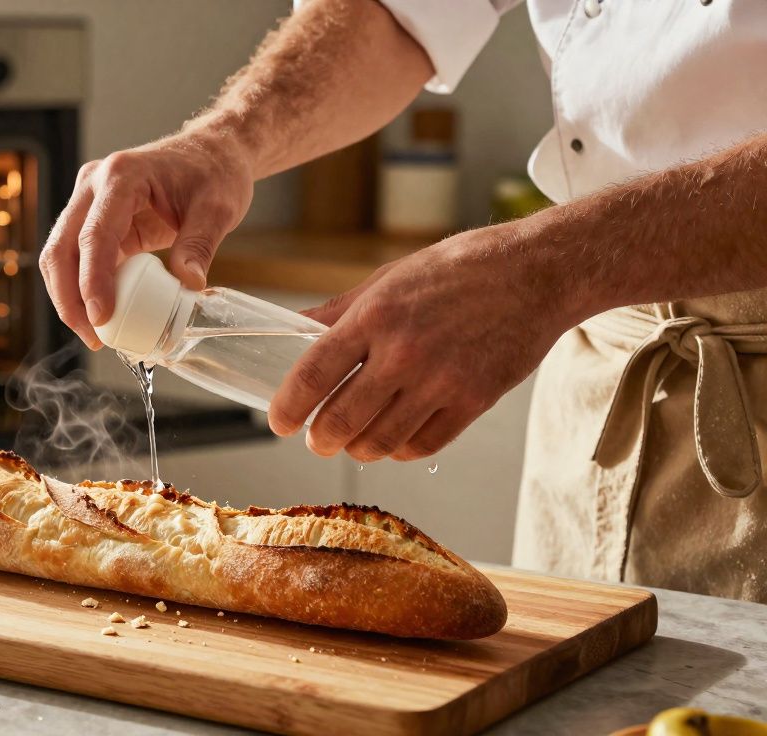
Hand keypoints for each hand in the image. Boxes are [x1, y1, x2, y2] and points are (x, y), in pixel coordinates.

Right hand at [39, 130, 254, 347]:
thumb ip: (200, 245)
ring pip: (60, 255)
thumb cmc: (214, 172)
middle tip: (92, 335)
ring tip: (95, 334)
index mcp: (121, 176)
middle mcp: (94, 186)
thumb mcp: (217, 208)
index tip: (100, 316)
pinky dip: (84, 289)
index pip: (94, 233)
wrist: (210, 153)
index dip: (92, 279)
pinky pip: (78, 259)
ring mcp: (89, 202)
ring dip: (69, 297)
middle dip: (69, 297)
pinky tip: (101, 315)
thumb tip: (188, 286)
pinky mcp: (95, 221)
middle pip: (61, 247)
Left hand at [268, 223, 582, 461]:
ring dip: (358, 449)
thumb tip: (293, 328)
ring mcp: (441, 380)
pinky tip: (393, 440)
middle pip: (341, 419)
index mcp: (376, 315)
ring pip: (380, 442)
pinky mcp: (473, 401)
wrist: (537, 273)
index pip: (313, 374)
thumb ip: (339, 311)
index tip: (279, 422)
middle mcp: (404, 352)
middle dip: (320, 438)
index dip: (289, 406)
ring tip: (352, 442)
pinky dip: (400, 451)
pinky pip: (422, 446)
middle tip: (316, 439)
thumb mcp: (389, 278)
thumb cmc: (459, 270)